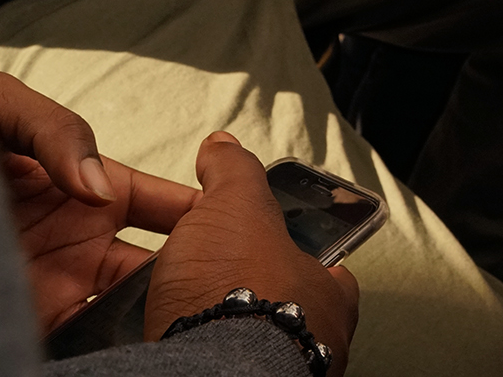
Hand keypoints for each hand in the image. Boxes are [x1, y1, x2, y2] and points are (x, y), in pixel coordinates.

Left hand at [0, 73, 197, 330]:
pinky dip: (102, 342)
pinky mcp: (27, 316)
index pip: (165, 205)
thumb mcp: (2, 106)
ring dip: (149, 313)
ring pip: (122, 306)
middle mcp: (80, 239)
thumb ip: (61, 131)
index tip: (235, 229)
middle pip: (155, 265)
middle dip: (186, 275)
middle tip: (212, 286)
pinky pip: (76, 335)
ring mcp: (54, 282)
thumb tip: (101, 187)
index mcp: (90, 188)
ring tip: (172, 316)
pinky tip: (119, 340)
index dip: (202, 215)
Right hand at [147, 134, 357, 375]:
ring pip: (249, 339)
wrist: (207, 369)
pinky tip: (170, 340)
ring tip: (178, 310)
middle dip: (244, 288)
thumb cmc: (240, 292)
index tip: (255, 245)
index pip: (321, 267)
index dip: (286, 249)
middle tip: (206, 279)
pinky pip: (214, 363)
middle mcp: (315, 339)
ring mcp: (278, 369)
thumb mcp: (236, 204)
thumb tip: (225, 147)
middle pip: (282, 304)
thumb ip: (234, 174)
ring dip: (216, 322)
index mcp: (331, 295)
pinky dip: (194, 350)